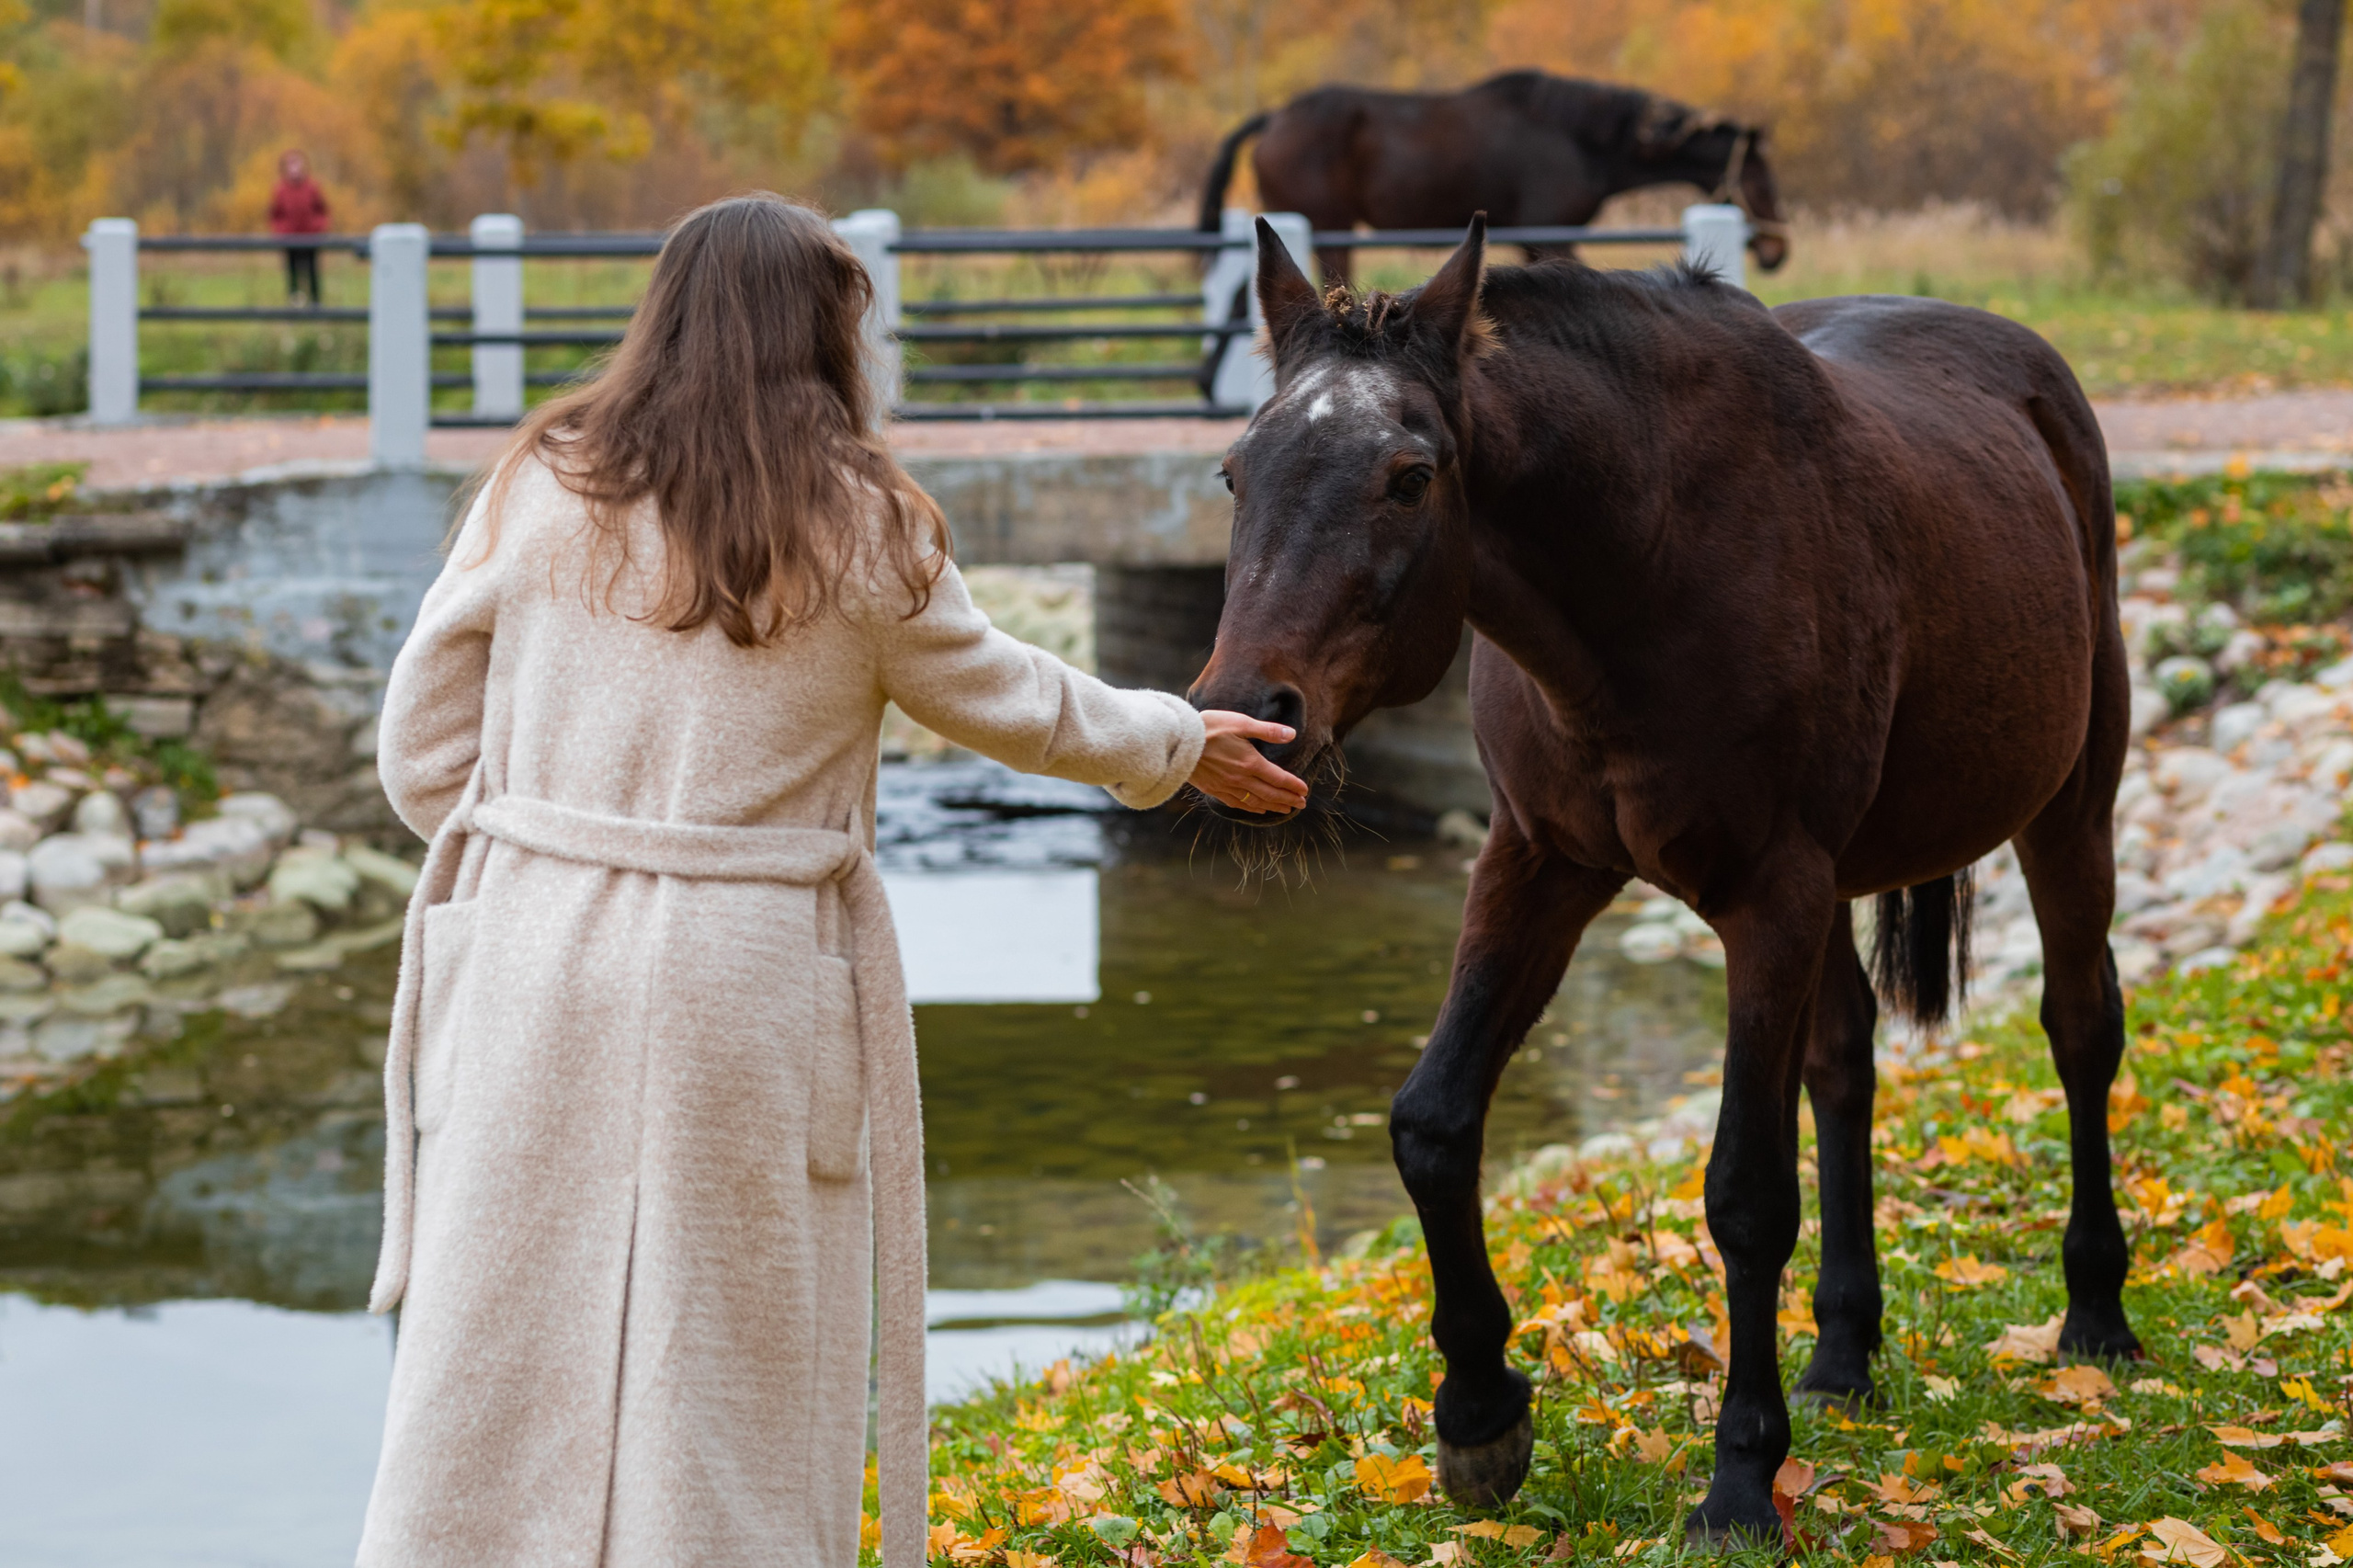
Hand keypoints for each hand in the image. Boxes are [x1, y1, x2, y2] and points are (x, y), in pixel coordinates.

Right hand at [1190, 711, 1310, 814]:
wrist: (1179, 742)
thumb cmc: (1209, 727)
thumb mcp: (1240, 722)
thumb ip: (1266, 730)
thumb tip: (1291, 734)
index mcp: (1250, 762)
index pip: (1278, 778)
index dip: (1293, 785)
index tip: (1305, 791)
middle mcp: (1241, 779)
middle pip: (1270, 793)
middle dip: (1288, 799)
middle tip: (1302, 804)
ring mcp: (1227, 786)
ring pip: (1256, 802)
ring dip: (1273, 806)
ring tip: (1286, 810)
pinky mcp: (1214, 790)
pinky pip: (1237, 804)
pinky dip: (1252, 808)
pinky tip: (1258, 809)